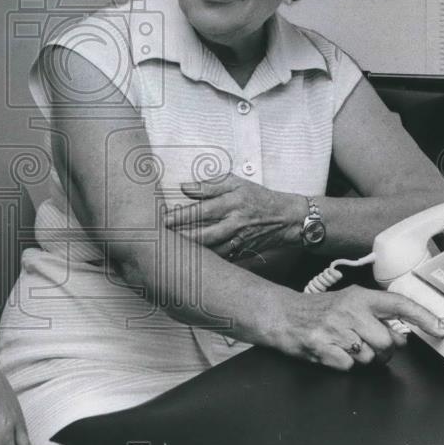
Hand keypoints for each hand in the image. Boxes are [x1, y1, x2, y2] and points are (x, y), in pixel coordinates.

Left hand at [164, 175, 304, 281]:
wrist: (285, 218)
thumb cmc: (258, 198)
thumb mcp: (236, 183)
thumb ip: (210, 184)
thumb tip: (185, 187)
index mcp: (232, 204)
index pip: (202, 210)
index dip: (180, 216)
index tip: (162, 219)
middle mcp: (234, 224)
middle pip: (202, 234)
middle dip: (179, 237)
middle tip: (158, 238)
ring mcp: (237, 241)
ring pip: (209, 251)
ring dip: (189, 251)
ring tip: (167, 250)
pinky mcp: (239, 254)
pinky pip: (218, 260)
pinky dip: (203, 262)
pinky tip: (186, 261)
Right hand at [261, 285, 443, 369]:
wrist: (281, 314)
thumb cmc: (317, 311)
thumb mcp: (348, 305)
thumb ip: (375, 318)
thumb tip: (401, 337)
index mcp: (359, 297)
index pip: (399, 304)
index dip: (423, 317)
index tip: (440, 328)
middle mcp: (349, 310)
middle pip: (387, 343)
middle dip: (382, 351)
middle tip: (366, 345)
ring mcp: (334, 328)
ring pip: (368, 358)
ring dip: (360, 359)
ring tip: (343, 345)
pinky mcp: (321, 346)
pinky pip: (347, 367)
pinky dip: (341, 364)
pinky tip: (330, 352)